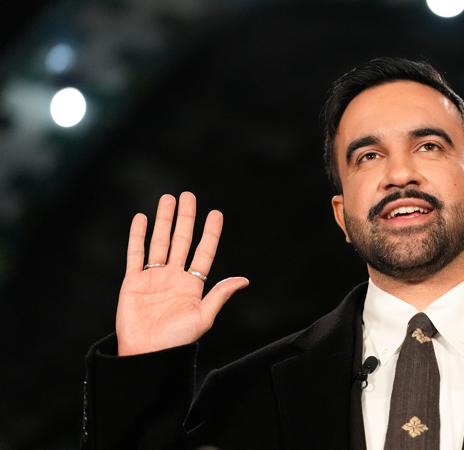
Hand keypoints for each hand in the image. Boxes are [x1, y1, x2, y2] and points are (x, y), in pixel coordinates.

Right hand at [116, 192, 248, 355]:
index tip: (215, 213)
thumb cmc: (177, 341)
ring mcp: (153, 278)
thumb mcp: (203, 317)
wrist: (147, 355)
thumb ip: (220, 295)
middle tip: (188, 195)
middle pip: (181, 241)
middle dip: (185, 218)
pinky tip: (141, 218)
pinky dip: (137, 236)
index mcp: (193, 285)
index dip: (210, 233)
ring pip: (160, 242)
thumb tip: (243, 280)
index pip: (203, 252)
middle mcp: (174, 277)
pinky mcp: (132, 282)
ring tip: (168, 199)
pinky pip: (135, 254)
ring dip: (164, 220)